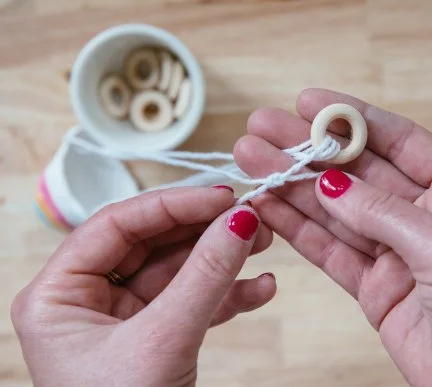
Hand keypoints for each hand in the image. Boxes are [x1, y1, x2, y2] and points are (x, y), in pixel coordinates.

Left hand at [11, 187, 275, 386]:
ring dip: (223, 258)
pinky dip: (227, 295)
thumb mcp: (163, 342)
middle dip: (205, 230)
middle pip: (152, 242)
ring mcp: (122, 318)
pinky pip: (192, 301)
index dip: (173, 204)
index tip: (224, 197)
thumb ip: (204, 276)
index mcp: (58, 294)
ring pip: (177, 270)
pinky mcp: (153, 336)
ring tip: (265, 244)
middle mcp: (87, 299)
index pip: (117, 224)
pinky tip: (261, 288)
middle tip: (250, 215)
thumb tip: (241, 220)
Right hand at [234, 89, 431, 386]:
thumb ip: (383, 213)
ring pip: (337, 211)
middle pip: (359, 173)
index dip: (352, 118)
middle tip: (264, 127)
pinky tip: (268, 204)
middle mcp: (430, 217)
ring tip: (252, 159)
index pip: (400, 141)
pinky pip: (332, 251)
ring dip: (293, 186)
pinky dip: (298, 230)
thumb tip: (330, 181)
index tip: (308, 100)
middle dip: (309, 149)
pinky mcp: (377, 289)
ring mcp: (400, 253)